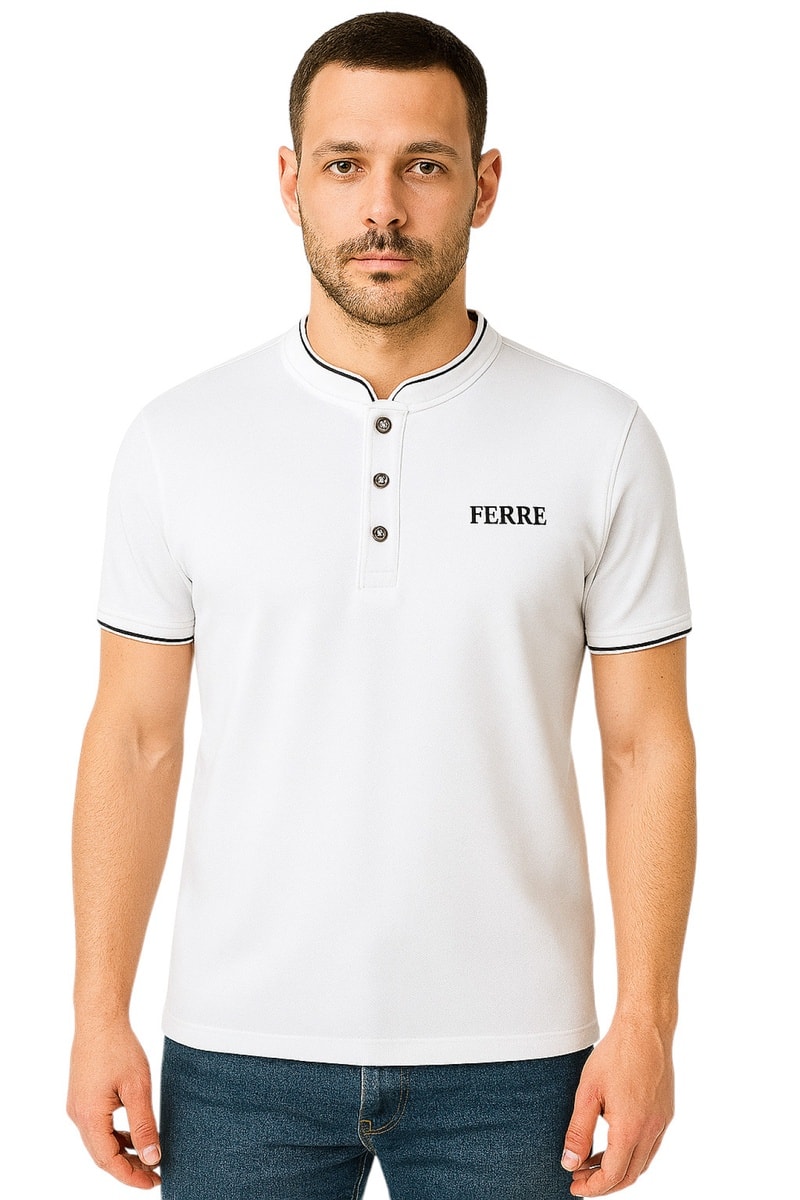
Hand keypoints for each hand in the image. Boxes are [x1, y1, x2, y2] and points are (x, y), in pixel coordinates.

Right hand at [67, 1022, 161, 1188]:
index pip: (108, 1161)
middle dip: (127, 1168)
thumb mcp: (138, 1089)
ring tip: (147, 1158)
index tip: (153, 1182)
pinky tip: (133, 1135)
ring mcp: (78, 1106)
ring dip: (121, 1153)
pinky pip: (98, 1126)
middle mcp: (78, 1115)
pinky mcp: (82, 1097)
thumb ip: (144, 1125)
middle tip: (154, 1174)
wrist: (99, 1019)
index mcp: (90, 1117)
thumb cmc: (119, 1049)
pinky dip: (115, 1136)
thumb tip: (152, 1158)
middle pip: (102, 1155)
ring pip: (99, 1141)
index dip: (130, 1176)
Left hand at [560, 1018, 673, 1194]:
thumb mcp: (588, 1092)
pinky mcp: (665, 1113)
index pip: (612, 1175)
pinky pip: (650, 1146)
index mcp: (631, 1129)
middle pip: (629, 1175)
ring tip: (592, 1163)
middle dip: (604, 1183)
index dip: (593, 1187)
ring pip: (642, 1163)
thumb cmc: (615, 1055)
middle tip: (580, 1178)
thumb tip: (570, 1163)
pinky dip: (631, 1154)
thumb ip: (578, 1131)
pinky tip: (613, 1143)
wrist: (645, 1029)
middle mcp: (651, 1131)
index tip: (574, 1187)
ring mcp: (662, 1122)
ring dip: (618, 1170)